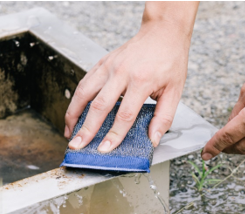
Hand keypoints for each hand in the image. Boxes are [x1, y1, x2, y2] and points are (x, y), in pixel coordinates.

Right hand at [64, 2, 197, 152]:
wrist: (162, 32)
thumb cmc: (170, 60)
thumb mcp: (175, 90)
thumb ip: (163, 117)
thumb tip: (153, 140)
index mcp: (142, 80)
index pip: (124, 114)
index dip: (114, 134)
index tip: (105, 149)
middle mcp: (122, 72)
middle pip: (99, 105)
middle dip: (86, 129)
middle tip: (77, 146)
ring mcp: (109, 66)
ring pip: (84, 92)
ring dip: (74, 114)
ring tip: (69, 132)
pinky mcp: (103, 62)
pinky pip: (85, 82)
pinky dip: (76, 99)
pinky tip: (75, 113)